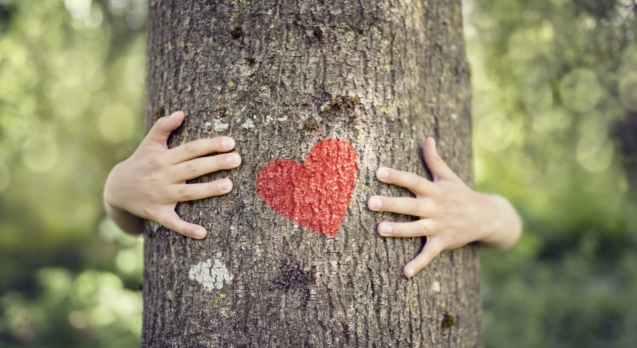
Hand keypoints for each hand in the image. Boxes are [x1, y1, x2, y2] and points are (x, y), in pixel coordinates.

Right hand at [103, 111, 241, 238]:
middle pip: (193, 169)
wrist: (116, 190)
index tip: (230, 142)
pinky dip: (187, 228)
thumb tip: (181, 112)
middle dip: (215, 163)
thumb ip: (163, 127)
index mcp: (163, 158)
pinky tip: (203, 233)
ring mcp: (160, 196)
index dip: (210, 145)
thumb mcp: (149, 143)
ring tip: (229, 185)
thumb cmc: (140, 163)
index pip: (190, 149)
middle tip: (237, 160)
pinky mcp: (157, 213)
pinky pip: (173, 222)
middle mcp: (163, 176)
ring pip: (187, 193)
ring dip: (208, 190)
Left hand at [368, 137, 520, 277]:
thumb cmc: (461, 194)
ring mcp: (439, 226)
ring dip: (399, 230)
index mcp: (435, 190)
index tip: (379, 172)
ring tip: (380, 229)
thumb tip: (427, 139)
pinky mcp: (443, 242)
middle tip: (370, 202)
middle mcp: (435, 207)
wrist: (487, 217)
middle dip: (391, 204)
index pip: (413, 181)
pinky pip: (429, 254)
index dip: (397, 176)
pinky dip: (418, 264)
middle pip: (410, 205)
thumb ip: (434, 159)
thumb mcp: (449, 176)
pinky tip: (405, 273)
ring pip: (416, 228)